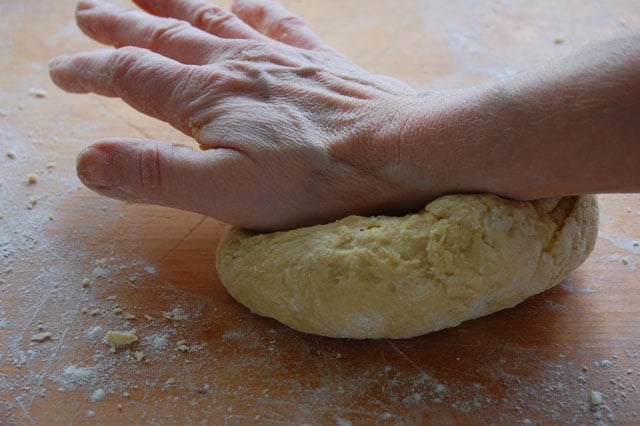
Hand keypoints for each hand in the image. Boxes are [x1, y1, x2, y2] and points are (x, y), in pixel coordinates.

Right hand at [49, 0, 440, 230]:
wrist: (398, 151)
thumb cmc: (315, 181)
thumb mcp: (224, 194)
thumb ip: (155, 175)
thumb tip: (87, 161)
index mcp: (207, 101)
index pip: (132, 77)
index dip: (91, 73)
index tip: (62, 72)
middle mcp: (237, 67)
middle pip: (164, 37)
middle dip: (120, 25)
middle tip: (88, 12)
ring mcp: (279, 57)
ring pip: (212, 17)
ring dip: (171, 3)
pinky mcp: (318, 59)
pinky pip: (275, 18)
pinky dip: (250, 5)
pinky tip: (240, 0)